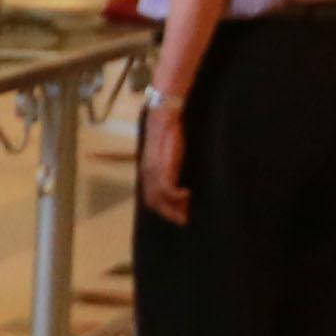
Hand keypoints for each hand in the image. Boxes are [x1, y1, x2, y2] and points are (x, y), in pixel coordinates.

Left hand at [139, 103, 189, 222]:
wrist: (163, 116)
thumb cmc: (167, 132)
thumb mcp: (166, 151)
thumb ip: (168, 165)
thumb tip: (177, 174)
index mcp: (147, 171)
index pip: (150, 197)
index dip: (163, 209)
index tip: (178, 214)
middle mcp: (147, 174)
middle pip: (153, 203)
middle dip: (169, 214)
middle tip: (185, 219)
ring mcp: (153, 172)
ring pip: (159, 200)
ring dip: (174, 209)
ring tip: (188, 212)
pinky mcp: (162, 167)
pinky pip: (167, 191)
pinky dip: (177, 197)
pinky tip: (188, 195)